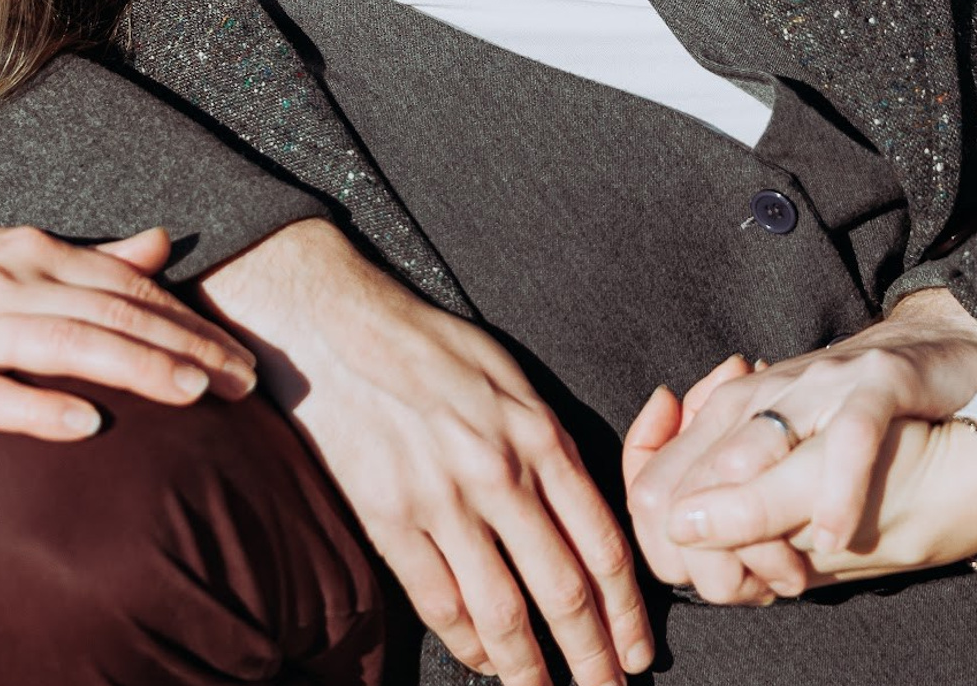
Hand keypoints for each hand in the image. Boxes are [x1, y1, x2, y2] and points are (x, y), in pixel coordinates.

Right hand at [0, 224, 257, 452]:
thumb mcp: (8, 253)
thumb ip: (89, 257)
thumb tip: (163, 243)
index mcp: (30, 251)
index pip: (127, 288)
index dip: (187, 319)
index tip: (238, 353)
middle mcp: (7, 283)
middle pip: (113, 315)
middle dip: (184, 348)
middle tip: (243, 381)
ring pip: (68, 348)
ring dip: (136, 368)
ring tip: (194, 393)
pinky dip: (41, 408)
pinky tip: (88, 424)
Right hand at [201, 220, 653, 685]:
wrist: (339, 326)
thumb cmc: (427, 345)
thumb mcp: (507, 375)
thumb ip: (546, 440)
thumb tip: (579, 504)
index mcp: (538, 434)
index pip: (602, 543)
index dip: (626, 610)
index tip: (637, 651)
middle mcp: (500, 473)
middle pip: (563, 590)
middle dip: (593, 655)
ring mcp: (443, 500)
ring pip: (504, 613)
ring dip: (530, 669)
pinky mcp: (389, 518)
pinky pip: (439, 602)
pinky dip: (466, 644)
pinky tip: (481, 661)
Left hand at [640, 412, 976, 594]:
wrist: (940, 360)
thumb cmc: (855, 415)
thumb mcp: (791, 463)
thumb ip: (736, 500)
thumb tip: (683, 549)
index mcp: (730, 413)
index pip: (657, 481)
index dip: (666, 538)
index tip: (709, 574)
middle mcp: (762, 392)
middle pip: (698, 470)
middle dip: (707, 535)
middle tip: (748, 584)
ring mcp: (819, 384)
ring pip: (758, 444)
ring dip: (752, 510)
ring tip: (773, 570)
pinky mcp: (877, 380)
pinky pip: (849, 437)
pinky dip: (838, 490)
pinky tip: (836, 536)